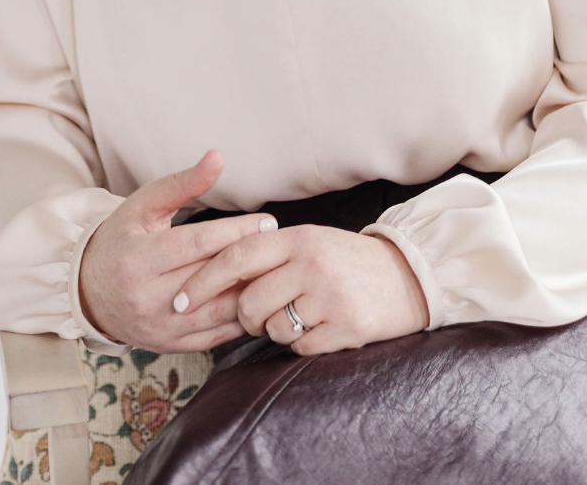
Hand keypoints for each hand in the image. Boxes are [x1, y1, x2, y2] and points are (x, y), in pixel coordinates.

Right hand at [78, 149, 277, 351]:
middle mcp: (148, 296)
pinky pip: (215, 336)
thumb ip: (183, 183)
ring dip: (251, 292)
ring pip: (218, 312)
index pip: (198, 245)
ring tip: (276, 271)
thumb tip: (218, 157)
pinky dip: (241, 318)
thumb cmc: (121, 239)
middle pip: (212, 277)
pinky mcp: (169, 345)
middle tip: (281, 244)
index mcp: (139, 258)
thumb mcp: (144, 205)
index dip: (237, 232)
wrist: (87, 291)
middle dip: (250, 259)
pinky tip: (258, 299)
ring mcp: (159, 326)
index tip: (268, 222)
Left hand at [177, 224, 431, 355]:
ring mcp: (329, 297)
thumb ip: (271, 253)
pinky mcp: (345, 328)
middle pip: (248, 302)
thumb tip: (219, 273)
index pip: (237, 257)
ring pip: (272, 328)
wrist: (407, 276)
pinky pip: (299, 348)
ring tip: (302, 315)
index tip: (179, 300)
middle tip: (263, 312)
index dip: (203, 280)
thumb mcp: (311, 241)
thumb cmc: (348, 260)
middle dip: (246, 315)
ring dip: (278, 329)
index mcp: (299, 237)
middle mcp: (312, 264)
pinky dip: (304, 343)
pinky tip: (323, 326)